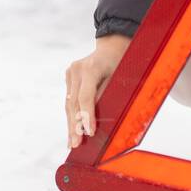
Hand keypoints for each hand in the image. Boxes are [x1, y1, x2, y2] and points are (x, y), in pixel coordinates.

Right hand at [64, 34, 130, 150]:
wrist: (112, 46)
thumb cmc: (121, 62)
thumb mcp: (119, 78)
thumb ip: (107, 96)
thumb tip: (101, 121)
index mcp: (90, 68)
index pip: (85, 97)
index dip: (86, 116)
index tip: (89, 132)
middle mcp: (76, 69)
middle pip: (74, 102)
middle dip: (75, 125)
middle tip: (76, 144)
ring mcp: (70, 72)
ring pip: (69, 103)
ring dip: (70, 124)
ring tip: (71, 142)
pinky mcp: (69, 77)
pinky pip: (69, 99)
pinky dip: (71, 115)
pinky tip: (71, 131)